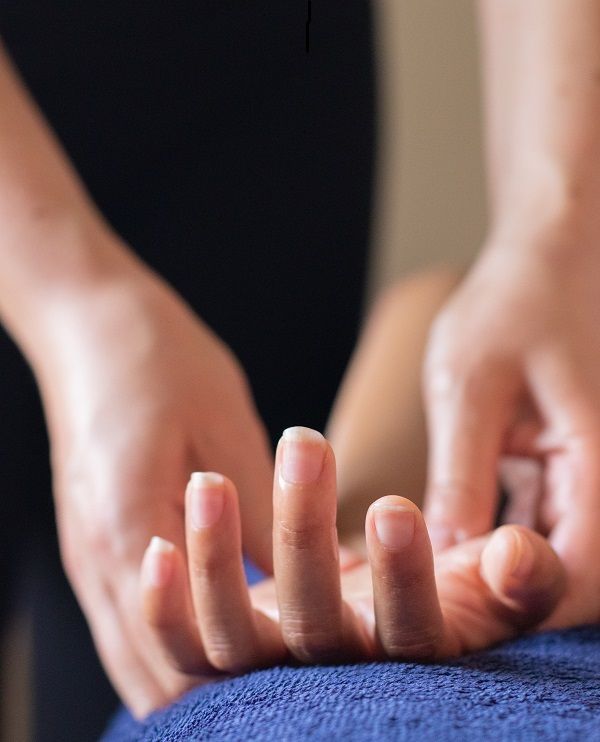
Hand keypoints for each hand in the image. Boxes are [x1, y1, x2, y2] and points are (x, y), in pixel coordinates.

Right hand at [35, 252, 273, 715]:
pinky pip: (127, 618)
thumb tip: (307, 578)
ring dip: (190, 673)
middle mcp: (96, 558)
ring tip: (259, 680)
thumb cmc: (161, 358)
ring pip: (134, 654)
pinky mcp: (91, 539)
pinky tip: (218, 628)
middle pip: (149, 672)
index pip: (175, 650)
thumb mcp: (227, 425)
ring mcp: (85, 554)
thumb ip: (259, 512)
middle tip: (286, 702)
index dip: (236, 686)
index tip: (294, 694)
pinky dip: (169, 640)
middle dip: (214, 699)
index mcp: (128, 525)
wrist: (89, 320)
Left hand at [141, 426, 563, 708]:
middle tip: (306, 444)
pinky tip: (161, 548)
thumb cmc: (452, 581)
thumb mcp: (499, 575)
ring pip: (237, 644)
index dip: (403, 580)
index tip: (396, 507)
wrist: (392, 596)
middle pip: (315, 629)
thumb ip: (523, 576)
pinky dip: (168, 608)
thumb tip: (516, 559)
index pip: (412, 635)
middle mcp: (340, 675)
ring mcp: (277, 670)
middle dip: (305, 535)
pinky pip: (188, 650)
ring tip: (210, 482)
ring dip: (219, 563)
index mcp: (412, 653)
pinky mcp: (227, 654)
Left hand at [423, 234, 599, 628]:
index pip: (585, 568)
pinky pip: (538, 516)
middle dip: (508, 590)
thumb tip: (446, 557)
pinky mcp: (561, 463)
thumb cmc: (512, 304)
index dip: (524, 602)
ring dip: (498, 563)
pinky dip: (497, 529)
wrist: (545, 256)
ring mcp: (587, 470)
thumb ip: (461, 475)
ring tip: (435, 569)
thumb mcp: (471, 387)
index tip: (459, 616)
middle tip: (437, 602)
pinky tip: (450, 528)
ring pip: (553, 546)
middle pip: (576, 567)